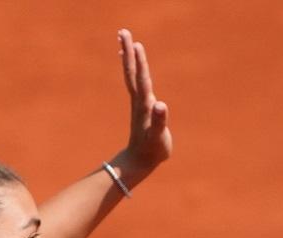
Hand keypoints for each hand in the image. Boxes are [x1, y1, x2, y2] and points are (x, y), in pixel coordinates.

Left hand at [116, 28, 171, 179]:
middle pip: (132, 71)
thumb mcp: (158, 137)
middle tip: (123, 31)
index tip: (136, 45)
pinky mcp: (140, 105)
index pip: (141, 79)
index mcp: (144, 105)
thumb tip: (160, 105)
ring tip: (124, 39)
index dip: (140, 62)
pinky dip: (132, 68)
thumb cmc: (152, 151)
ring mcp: (138, 102)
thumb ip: (159, 121)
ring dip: (128, 56)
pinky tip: (131, 61)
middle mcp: (139, 100)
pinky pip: (135, 81)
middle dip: (128, 51)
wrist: (138, 161)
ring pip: (132, 74)